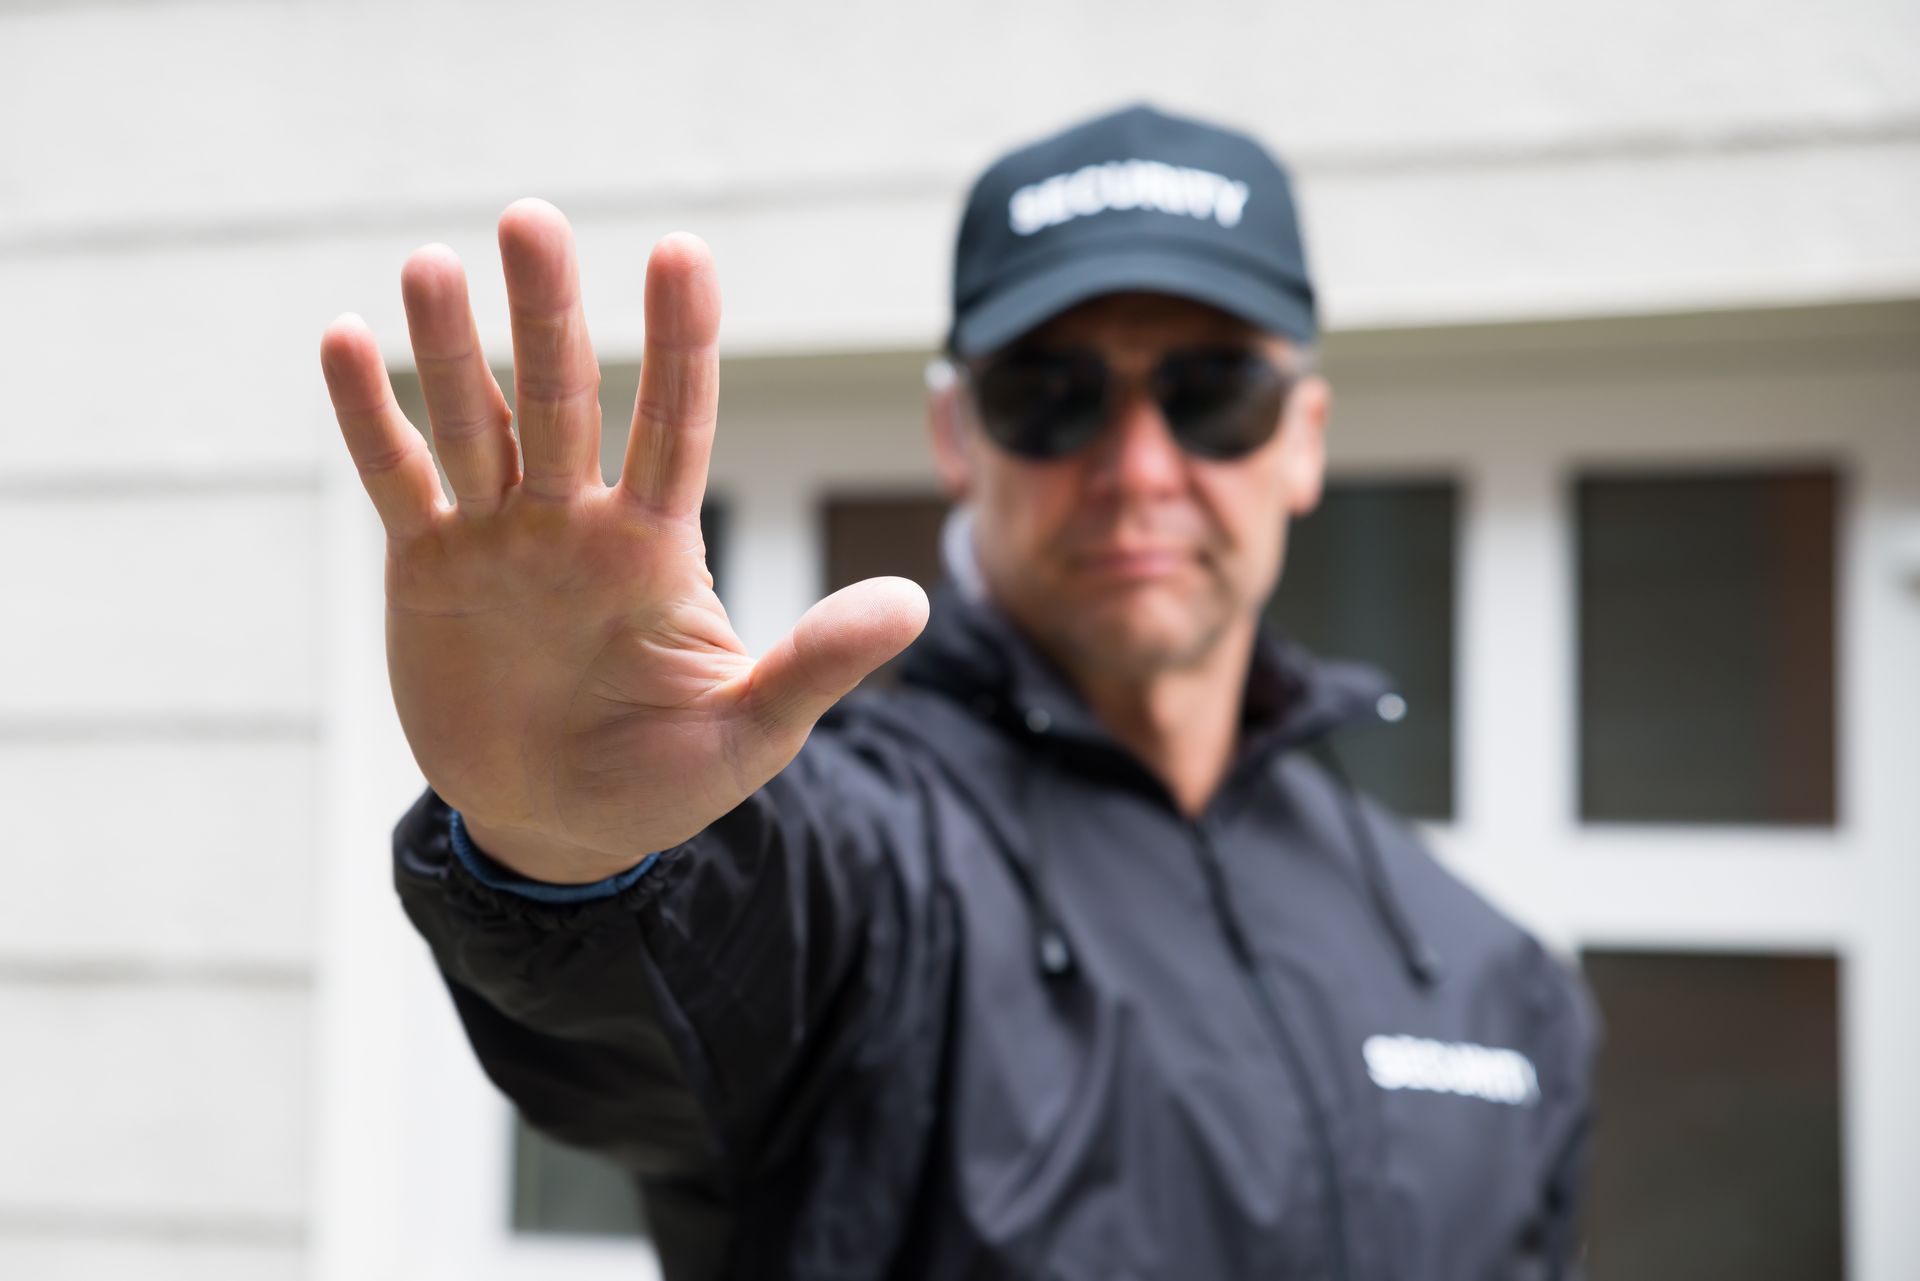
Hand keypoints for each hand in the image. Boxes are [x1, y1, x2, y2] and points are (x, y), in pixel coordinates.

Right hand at [320, 201, 927, 882]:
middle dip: (547, 313)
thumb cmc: (663, 777)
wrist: (554, 825)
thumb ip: (817, 664)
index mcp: (655, 547)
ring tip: (430, 264)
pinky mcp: (430, 567)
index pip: (676, 425)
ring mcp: (499, 537)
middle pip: (562, 398)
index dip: (679, 344)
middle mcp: (575, 521)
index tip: (682, 252)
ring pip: (473, 423)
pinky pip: (398, 480)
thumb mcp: (748, 731)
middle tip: (532, 218)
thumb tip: (915, 603)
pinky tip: (345, 340)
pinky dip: (368, 418)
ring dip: (450, 350)